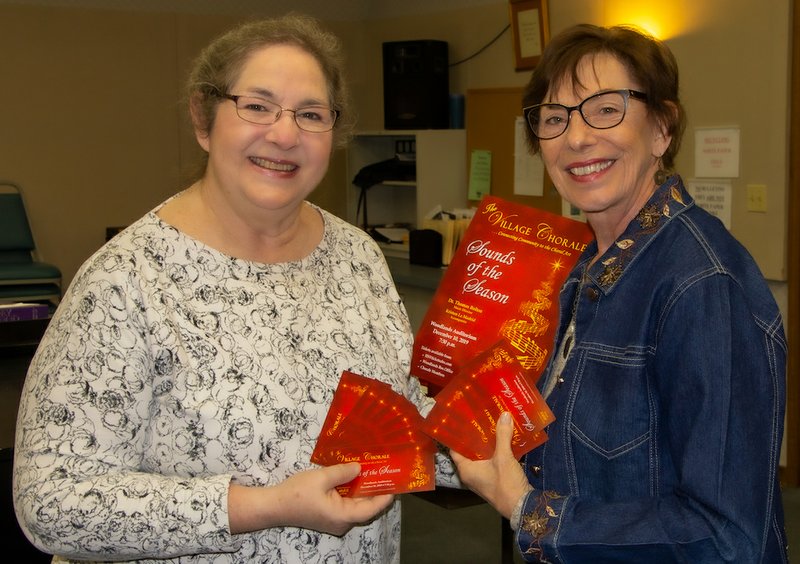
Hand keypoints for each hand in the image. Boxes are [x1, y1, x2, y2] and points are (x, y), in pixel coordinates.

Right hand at [229, 462, 393, 535]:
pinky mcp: (328, 516)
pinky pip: (346, 504)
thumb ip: (342, 472)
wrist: (274, 506)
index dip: (385, 496)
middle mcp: (342, 521)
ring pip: (355, 505)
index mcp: (342, 516)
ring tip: (373, 472)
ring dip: (363, 490)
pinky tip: (355, 478)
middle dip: (375, 490)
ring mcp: (335, 520)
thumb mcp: (321, 477)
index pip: (371, 508)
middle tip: (386, 472)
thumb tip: (360, 468)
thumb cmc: (297, 492)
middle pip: (365, 507)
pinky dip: (352, 492)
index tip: (396, 483)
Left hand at [450, 412, 531, 518]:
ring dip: (485, 444)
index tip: (461, 421)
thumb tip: (504, 414)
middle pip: (468, 452)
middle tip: (478, 419)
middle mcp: (470, 475)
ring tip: (490, 426)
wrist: (522, 507)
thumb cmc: (506, 483)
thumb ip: (502, 435)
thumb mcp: (504, 457)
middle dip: (474, 437)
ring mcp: (481, 479)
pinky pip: (489, 463)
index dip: (457, 435)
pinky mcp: (492, 481)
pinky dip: (493, 452)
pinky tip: (501, 441)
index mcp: (466, 469)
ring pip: (480, 457)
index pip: (455, 449)